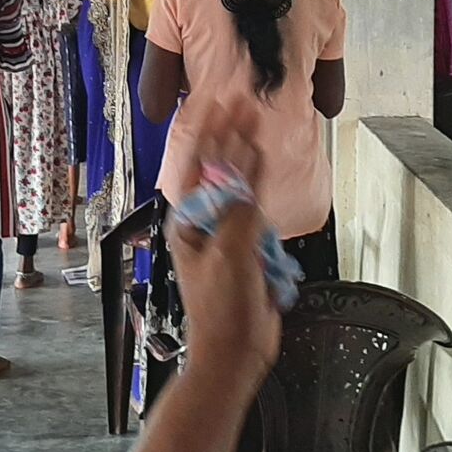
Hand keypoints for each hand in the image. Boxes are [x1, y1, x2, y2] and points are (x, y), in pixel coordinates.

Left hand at [165, 99, 280, 383]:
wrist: (237, 349)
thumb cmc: (222, 309)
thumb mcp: (229, 257)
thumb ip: (237, 216)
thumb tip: (242, 182)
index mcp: (188, 222)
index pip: (199, 167)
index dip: (212, 134)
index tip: (223, 105)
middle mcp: (202, 221)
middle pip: (215, 168)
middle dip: (227, 134)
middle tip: (239, 102)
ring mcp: (223, 231)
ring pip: (235, 183)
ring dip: (244, 152)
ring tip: (252, 123)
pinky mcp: (245, 245)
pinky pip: (253, 206)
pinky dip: (258, 182)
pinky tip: (262, 163)